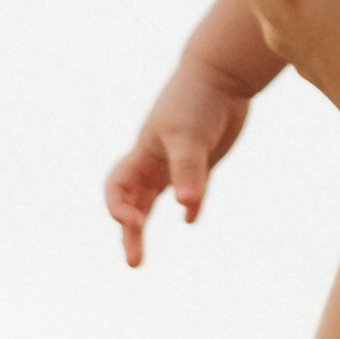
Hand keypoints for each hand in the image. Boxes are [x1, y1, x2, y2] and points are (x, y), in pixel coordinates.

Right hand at [105, 55, 254, 265]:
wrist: (222, 76)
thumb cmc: (198, 101)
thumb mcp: (190, 137)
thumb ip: (187, 170)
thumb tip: (186, 206)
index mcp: (143, 154)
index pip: (117, 188)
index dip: (118, 208)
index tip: (132, 223)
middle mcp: (153, 161)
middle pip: (131, 202)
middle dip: (129, 232)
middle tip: (134, 262)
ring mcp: (175, 161)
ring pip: (153, 199)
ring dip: (146, 224)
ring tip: (141, 254)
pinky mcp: (200, 161)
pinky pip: (187, 189)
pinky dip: (188, 205)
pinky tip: (191, 218)